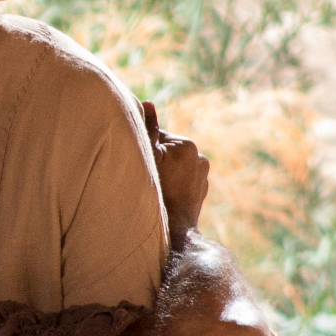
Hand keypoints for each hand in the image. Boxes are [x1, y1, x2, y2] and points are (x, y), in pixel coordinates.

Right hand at [142, 101, 207, 247]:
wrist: (174, 233)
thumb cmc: (155, 195)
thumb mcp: (146, 158)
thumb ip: (146, 129)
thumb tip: (148, 102)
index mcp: (186, 146)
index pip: (157, 137)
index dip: (142, 148)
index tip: (133, 160)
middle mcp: (199, 158)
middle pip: (167, 152)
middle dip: (155, 161)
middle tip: (140, 177)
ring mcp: (202, 177)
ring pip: (174, 168)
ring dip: (164, 173)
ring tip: (152, 189)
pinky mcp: (200, 193)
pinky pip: (182, 182)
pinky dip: (172, 186)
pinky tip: (162, 198)